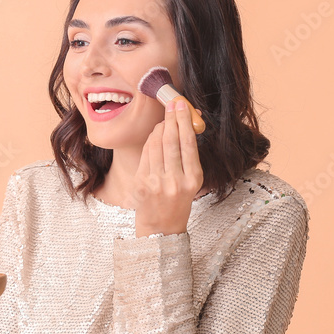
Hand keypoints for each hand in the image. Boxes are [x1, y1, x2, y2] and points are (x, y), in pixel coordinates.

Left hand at [134, 99, 203, 237]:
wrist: (161, 228)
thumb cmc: (179, 201)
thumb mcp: (191, 182)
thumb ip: (187, 157)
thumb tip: (181, 126)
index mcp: (192, 179)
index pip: (188, 144)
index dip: (184, 122)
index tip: (182, 107)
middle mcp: (175, 181)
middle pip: (172, 141)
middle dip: (172, 119)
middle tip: (172, 105)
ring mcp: (156, 183)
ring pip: (157, 145)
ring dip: (160, 128)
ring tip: (165, 120)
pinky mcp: (141, 183)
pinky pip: (145, 155)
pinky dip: (150, 141)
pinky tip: (155, 135)